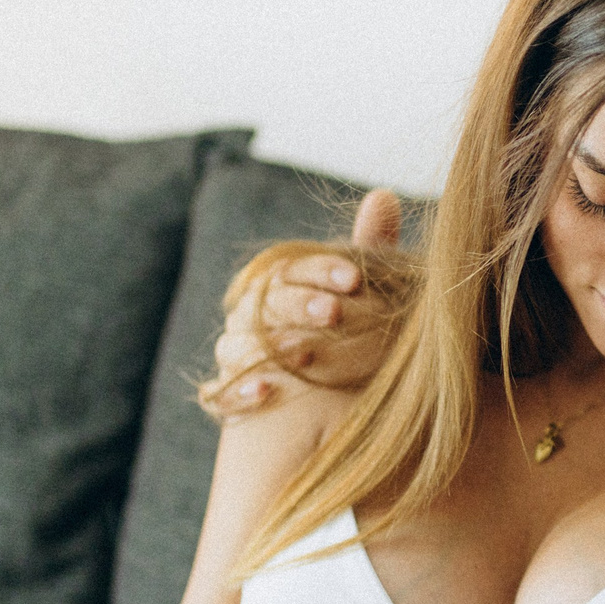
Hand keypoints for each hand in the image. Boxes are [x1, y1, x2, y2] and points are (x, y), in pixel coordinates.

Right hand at [199, 190, 409, 416]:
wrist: (332, 408)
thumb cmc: (351, 340)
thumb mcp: (363, 298)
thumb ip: (369, 249)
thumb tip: (384, 194)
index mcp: (276, 288)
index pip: (289, 268)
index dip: (319, 269)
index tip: (355, 278)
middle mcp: (248, 319)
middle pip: (262, 303)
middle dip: (299, 304)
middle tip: (335, 311)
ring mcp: (235, 360)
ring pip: (235, 345)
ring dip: (268, 346)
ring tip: (304, 351)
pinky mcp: (228, 401)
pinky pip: (220, 396)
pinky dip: (239, 393)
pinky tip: (267, 392)